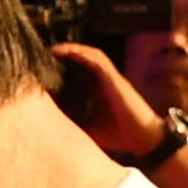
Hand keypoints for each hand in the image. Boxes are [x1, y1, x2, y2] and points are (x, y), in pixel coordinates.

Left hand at [51, 42, 169, 157]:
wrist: (144, 138)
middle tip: (44, 53)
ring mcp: (110, 78)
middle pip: (82, 60)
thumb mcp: (88, 130)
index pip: (77, 72)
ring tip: (55, 49)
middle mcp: (103, 81)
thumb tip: (49, 129)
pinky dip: (85, 54)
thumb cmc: (118, 135)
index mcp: (96, 91)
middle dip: (64, 55)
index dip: (61, 66)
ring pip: (90, 55)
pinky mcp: (115, 79)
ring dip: (73, 50)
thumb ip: (73, 124)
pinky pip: (99, 61)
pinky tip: (71, 51)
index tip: (42, 66)